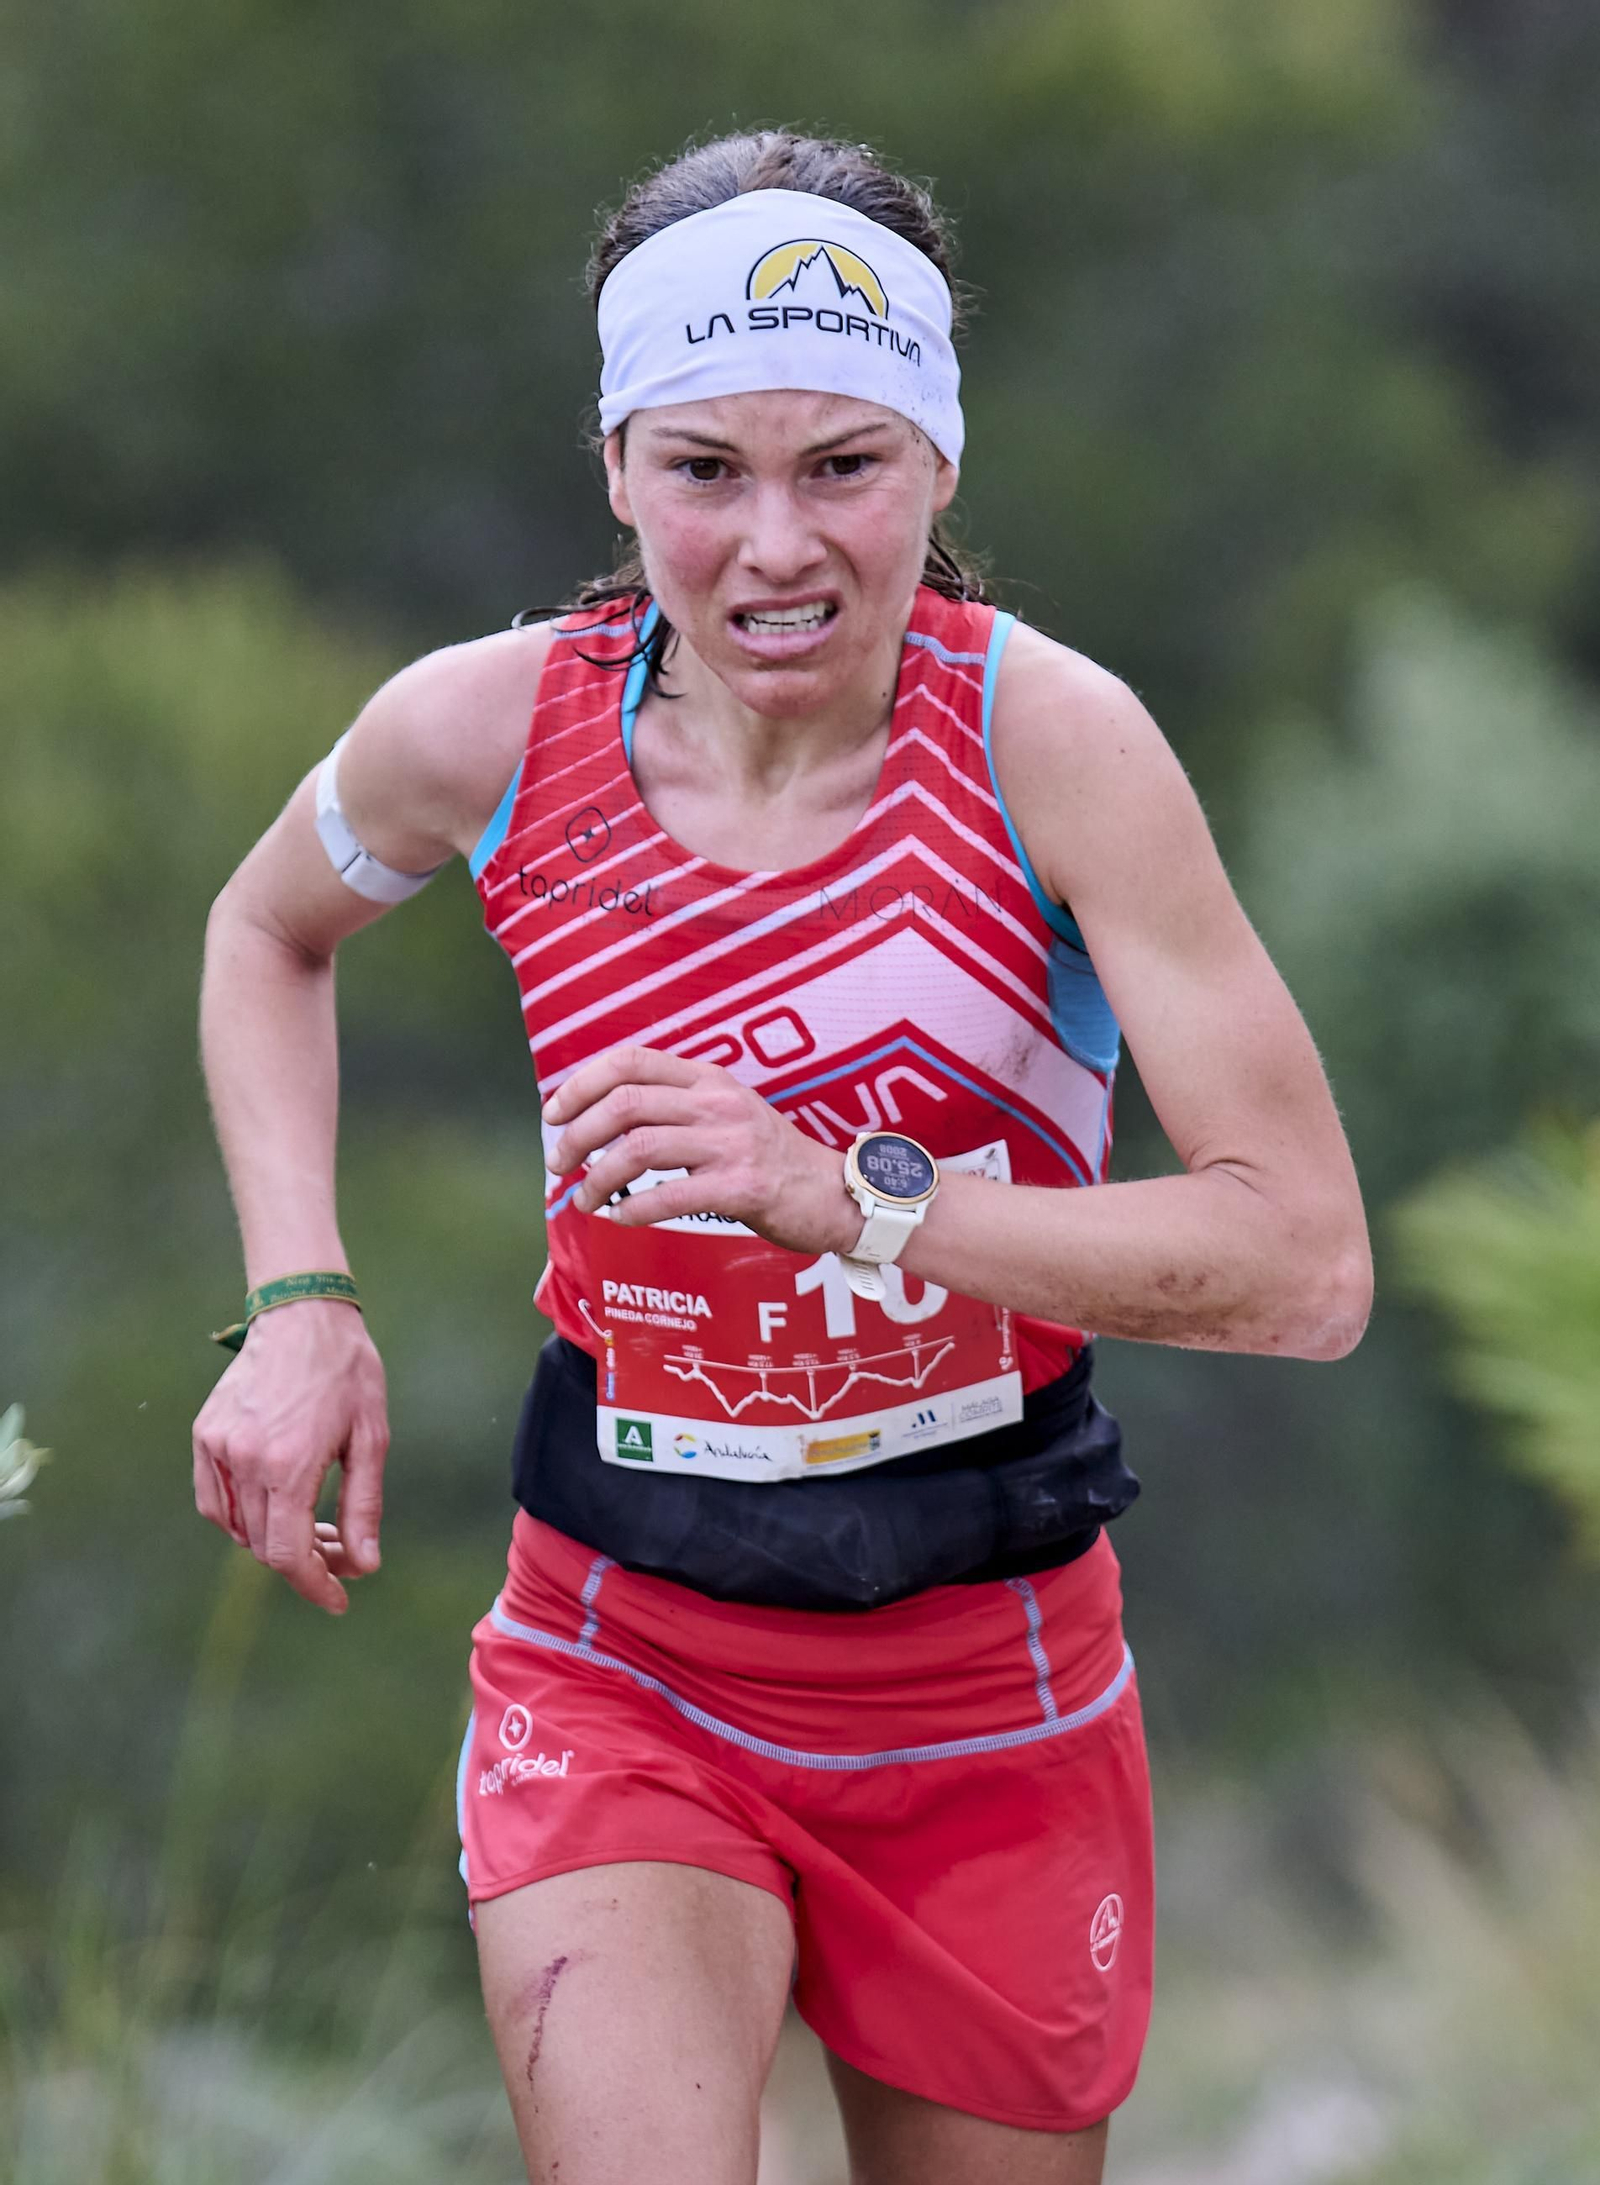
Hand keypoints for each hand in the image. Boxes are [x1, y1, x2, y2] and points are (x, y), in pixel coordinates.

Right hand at [191, 1297, 388, 1614]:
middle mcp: (245, 1460)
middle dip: (306, 1561)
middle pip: (264, 1546)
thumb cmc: (347, 1373)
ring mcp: (217, 1448)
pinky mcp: (204, 1435)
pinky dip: (240, 1518)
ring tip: (315, 1523)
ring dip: (274, 1540)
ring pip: (237, 1528)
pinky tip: (274, 1506)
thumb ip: (363, 1506)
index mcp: (290, 1464)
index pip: (288, 1554)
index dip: (314, 1585)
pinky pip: (213, 1500)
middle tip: (342, 1550)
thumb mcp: (370, 1439)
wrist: (303, 1314)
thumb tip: (364, 1565)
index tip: (338, 1601)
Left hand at [545, 1046, 859, 1255]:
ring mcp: (731, 1143)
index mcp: (709, 1079)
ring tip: (586, 1198)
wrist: (837, 1194)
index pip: (630, 1060)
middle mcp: (718, 1103)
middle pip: (624, 1103)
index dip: (581, 1083)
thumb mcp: (728, 1113)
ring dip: (598, 1178)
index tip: (555, 1114)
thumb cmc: (772, 1160)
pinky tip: (621, 1218)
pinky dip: (632, 1209)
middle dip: (577, 1134)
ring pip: (638, 1148)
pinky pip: (669, 1196)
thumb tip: (604, 1119)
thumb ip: (678, 1107)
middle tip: (559, 1163)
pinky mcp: (743, 1187)